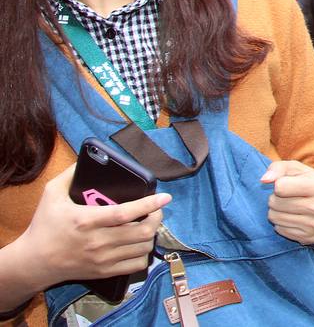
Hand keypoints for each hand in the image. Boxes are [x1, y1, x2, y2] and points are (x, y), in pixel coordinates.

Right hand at [16, 165, 168, 289]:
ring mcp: (102, 258)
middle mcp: (97, 241)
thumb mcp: (51, 195)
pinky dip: (144, 253)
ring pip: (143, 247)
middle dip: (156, 218)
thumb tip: (86, 157)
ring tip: (149, 225)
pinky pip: (136, 265)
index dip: (149, 204)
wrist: (33, 262)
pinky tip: (140, 244)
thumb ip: (69, 175)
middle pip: (141, 231)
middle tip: (157, 210)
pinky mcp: (104, 272)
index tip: (165, 197)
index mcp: (87, 220)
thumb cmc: (44, 226)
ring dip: (152, 235)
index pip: (126, 213)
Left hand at [260, 160, 313, 244]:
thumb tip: (264, 180)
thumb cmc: (312, 183)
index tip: (288, 184)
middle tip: (288, 197)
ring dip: (277, 211)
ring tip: (290, 207)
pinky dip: (282, 223)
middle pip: (275, 203)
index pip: (280, 187)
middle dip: (276, 198)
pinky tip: (294, 218)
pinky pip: (280, 230)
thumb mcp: (299, 169)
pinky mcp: (309, 238)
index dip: (279, 184)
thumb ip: (279, 168)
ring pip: (275, 218)